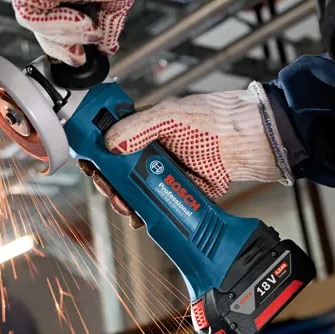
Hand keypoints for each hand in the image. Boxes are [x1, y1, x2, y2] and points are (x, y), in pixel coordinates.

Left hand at [11, 0, 145, 65]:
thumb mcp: (113, 4)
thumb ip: (107, 27)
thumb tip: (107, 48)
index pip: (53, 24)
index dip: (66, 45)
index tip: (80, 57)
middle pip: (41, 28)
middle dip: (62, 47)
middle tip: (80, 57)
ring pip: (36, 25)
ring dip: (65, 34)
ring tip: (92, 29)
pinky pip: (31, 16)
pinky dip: (56, 24)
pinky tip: (80, 20)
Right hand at [80, 83, 292, 226]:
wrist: (245, 142)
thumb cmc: (213, 120)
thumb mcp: (169, 116)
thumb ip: (137, 128)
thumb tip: (109, 143)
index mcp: (143, 129)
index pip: (109, 142)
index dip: (96, 154)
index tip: (89, 164)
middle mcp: (150, 152)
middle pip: (117, 172)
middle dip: (108, 183)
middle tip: (108, 189)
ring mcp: (162, 173)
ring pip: (132, 191)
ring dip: (123, 200)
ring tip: (124, 205)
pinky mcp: (176, 191)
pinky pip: (153, 205)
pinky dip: (143, 213)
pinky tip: (140, 217)